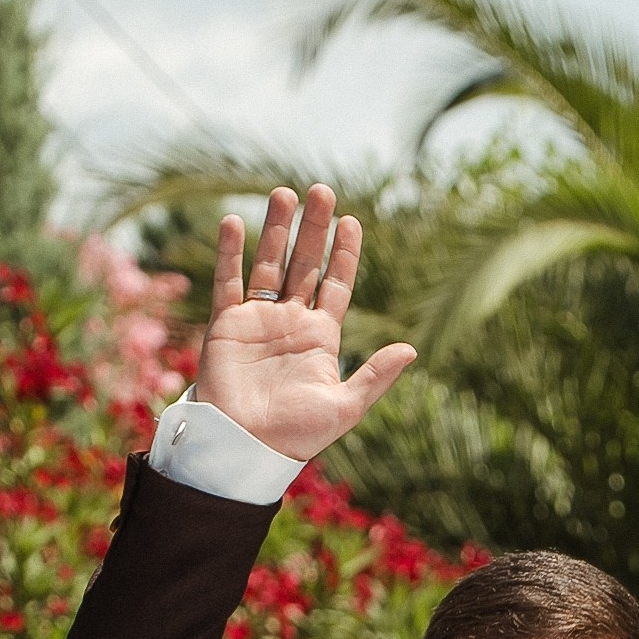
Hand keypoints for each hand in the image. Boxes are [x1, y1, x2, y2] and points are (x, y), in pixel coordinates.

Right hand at [194, 182, 415, 465]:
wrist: (245, 448)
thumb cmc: (296, 435)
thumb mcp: (345, 406)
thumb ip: (375, 376)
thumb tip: (411, 349)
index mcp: (321, 338)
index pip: (335, 285)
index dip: (344, 254)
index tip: (352, 221)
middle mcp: (290, 322)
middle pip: (305, 264)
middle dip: (314, 229)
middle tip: (322, 190)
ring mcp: (258, 319)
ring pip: (269, 263)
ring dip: (277, 229)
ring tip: (285, 193)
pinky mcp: (227, 324)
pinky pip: (228, 281)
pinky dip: (230, 253)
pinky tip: (236, 222)